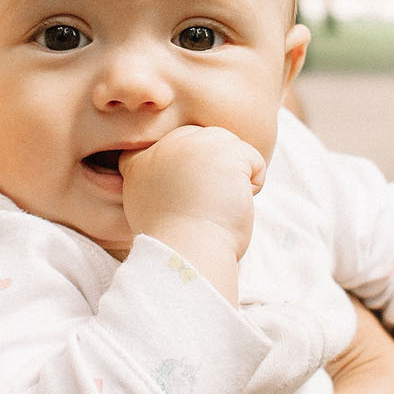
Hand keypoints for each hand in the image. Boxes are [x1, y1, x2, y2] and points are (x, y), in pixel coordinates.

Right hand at [120, 125, 263, 258]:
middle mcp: (165, 145)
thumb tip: (183, 174)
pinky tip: (231, 205)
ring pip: (231, 147)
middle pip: (205, 140)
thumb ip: (155, 182)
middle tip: (202, 206)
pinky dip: (253, 186)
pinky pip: (254, 160)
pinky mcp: (225, 151)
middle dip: (215, 170)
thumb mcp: (144, 208)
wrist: (188, 253)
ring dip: (234, 178)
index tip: (184, 199)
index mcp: (140, 161)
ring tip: (216, 206)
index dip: (189, 169)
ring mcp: (195, 144)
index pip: (173, 145)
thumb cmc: (176, 243)